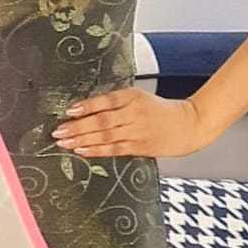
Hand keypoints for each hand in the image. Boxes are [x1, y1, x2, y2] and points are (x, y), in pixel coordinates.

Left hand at [51, 86, 207, 158]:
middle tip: (58, 131)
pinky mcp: (140, 147)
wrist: (188, 124)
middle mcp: (134, 113)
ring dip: (82, 140)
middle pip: (102, 121)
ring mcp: (137, 131)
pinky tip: (82, 151)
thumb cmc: (159, 110)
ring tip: (64, 142)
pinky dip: (97, 150)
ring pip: (105, 136)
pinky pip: (114, 149)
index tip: (69, 110)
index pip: (106, 101)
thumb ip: (115, 102)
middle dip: (78, 127)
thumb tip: (84, 109)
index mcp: (133, 96)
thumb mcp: (139, 97)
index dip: (87, 106)